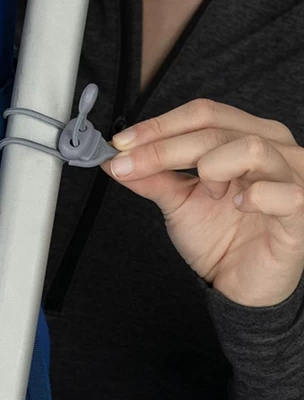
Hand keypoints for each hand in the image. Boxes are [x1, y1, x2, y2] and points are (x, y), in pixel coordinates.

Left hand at [103, 99, 303, 306]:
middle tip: (128, 166)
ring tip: (207, 194)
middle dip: (163, 148)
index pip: (202, 114)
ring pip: (251, 149)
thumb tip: (114, 160)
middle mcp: (274, 148)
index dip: (158, 126)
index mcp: (246, 136)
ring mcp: (293, 177)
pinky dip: (254, 197)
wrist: (238, 285)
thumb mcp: (177, 201)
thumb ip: (151, 177)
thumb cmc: (218, 237)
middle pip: (215, 129)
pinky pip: (282, 193)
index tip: (120, 144)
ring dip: (213, 168)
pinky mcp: (301, 213)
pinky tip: (239, 207)